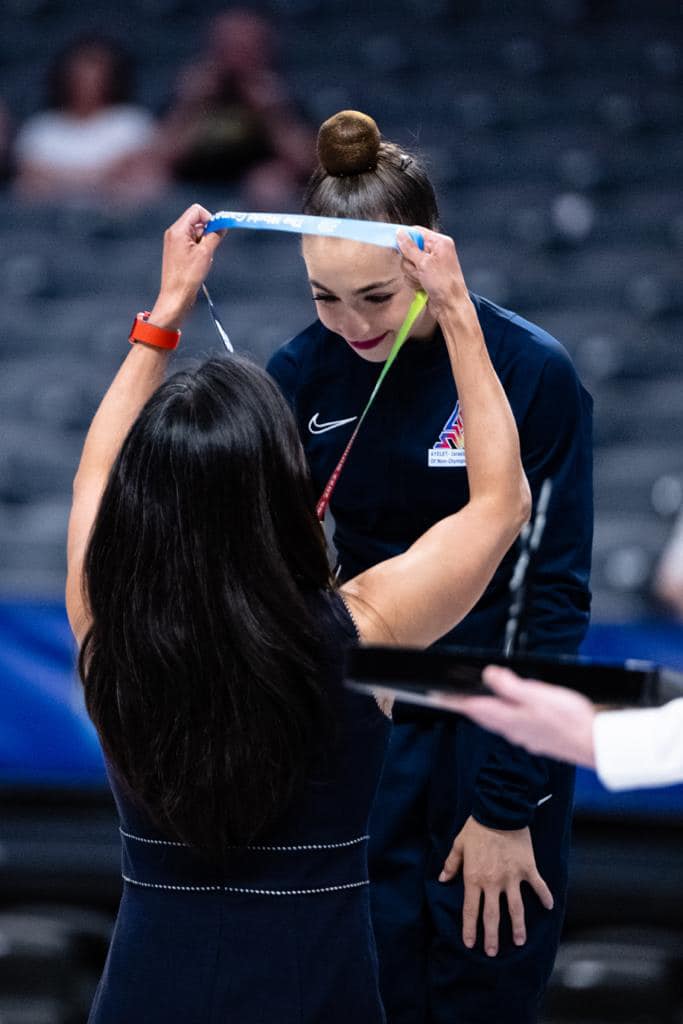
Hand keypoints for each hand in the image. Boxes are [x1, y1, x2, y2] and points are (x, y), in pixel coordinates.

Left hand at [148, 204, 224, 330]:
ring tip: (202, 260)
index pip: (197, 211)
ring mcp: (174, 243)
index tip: (217, 232)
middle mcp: (174, 233)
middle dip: (208, 232)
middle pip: (197, 221)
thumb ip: (215, 235)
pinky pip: (192, 243)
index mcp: (178, 230)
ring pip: (196, 233)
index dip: (210, 218)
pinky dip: (200, 250)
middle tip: (209, 250)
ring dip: (205, 243)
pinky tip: (199, 264)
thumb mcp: (206, 253)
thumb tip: (222, 225)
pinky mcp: (177, 252)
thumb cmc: (188, 276)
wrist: (176, 296)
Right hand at [396, 226, 468, 318]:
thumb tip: (400, 233)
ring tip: (422, 280)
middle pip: (409, 249)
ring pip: (408, 264)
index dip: (405, 238)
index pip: (417, 232)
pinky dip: (413, 281)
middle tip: (419, 270)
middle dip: (410, 262)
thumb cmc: (444, 284)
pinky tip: (422, 286)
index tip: (397, 245)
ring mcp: (430, 265)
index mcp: (440, 242)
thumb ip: (409, 248)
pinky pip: (411, 274)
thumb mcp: (424, 263)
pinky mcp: (425, 276)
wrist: (450, 307)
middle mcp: (435, 252)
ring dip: (412, 273)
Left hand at [439, 815, 552, 955]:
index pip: (470, 910)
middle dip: (491, 936)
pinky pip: (538, 886)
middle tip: (492, 952)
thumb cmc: (476, 827)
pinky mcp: (528, 869)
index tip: (470, 943)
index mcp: (474, 878)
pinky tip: (550, 907)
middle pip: (492, 916)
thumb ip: (451, 864)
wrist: (499, 811)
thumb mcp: (459, 844)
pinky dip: (545, 896)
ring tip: (519, 941)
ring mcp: (512, 878)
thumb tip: (442, 879)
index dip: (470, 928)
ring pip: (516, 909)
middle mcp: (493, 883)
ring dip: (518, 927)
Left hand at [441, 666, 596, 768]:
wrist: (596, 745)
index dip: (453, 700)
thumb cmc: (571, 721)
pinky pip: (511, 725)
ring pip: (495, 721)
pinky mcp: (536, 738)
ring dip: (481, 711)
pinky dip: (501, 716)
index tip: (434, 695)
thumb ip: (511, 687)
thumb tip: (489, 675)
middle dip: (464, 705)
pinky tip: (507, 711)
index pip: (473, 707)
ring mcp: (524, 736)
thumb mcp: (539, 696)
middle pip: (481, 715)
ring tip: (470, 701)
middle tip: (448, 697)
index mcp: (509, 719)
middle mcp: (512, 730)